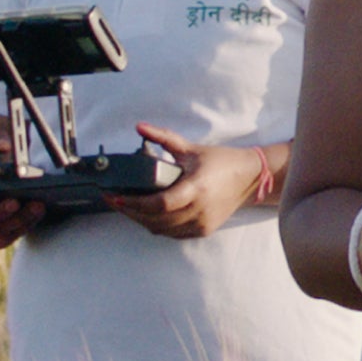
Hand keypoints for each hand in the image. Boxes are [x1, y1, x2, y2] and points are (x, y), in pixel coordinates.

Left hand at [106, 124, 263, 238]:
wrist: (248, 178)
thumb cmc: (219, 161)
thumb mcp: (190, 148)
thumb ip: (163, 137)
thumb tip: (139, 127)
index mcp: (196, 187)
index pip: (160, 203)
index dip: (135, 203)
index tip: (116, 196)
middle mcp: (199, 209)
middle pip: (156, 219)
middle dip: (130, 211)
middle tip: (113, 200)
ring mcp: (202, 223)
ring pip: (162, 229)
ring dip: (141, 220)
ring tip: (125, 207)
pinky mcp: (203, 230)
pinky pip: (173, 234)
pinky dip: (156, 226)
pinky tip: (145, 215)